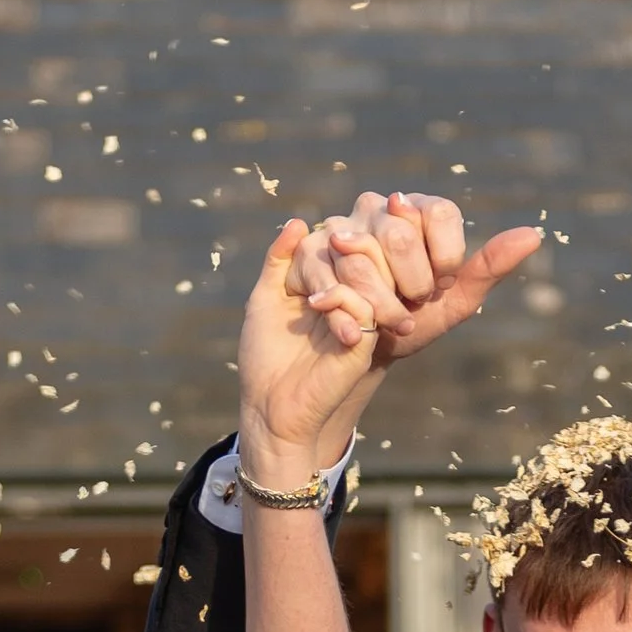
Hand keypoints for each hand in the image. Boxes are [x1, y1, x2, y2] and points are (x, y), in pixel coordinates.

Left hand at [235, 214, 400, 486]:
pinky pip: (365, 303)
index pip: (335, 244)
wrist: (270, 409)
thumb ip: (278, 261)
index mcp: (326, 286)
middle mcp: (347, 300)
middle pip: (357, 251)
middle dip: (331, 257)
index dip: (316, 246)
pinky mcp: (363, 341)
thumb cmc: (264, 359)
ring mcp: (357, 320)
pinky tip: (318, 307)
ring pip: (367, 272)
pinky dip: (342, 297)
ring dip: (337, 275)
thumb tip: (298, 222)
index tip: (291, 276)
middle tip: (303, 283)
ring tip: (311, 299)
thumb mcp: (264, 300)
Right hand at [302, 189, 543, 368]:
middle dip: (411, 285)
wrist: (355, 356)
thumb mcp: (451, 304)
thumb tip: (533, 234)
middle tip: (408, 307)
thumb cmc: (407, 324)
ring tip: (378, 321)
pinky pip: (324, 270)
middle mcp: (375, 208)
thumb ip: (488, 268)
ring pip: (360, 254)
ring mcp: (336, 225)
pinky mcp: (303, 252)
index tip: (436, 289)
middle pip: (401, 233)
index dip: (443, 262)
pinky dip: (338, 308)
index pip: (440, 214)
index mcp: (416, 211)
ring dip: (376, 304)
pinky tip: (349, 327)